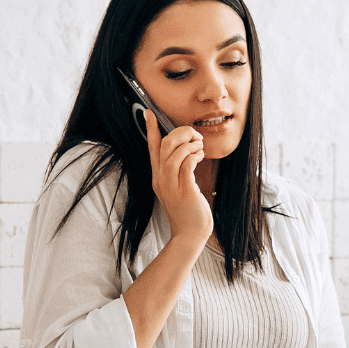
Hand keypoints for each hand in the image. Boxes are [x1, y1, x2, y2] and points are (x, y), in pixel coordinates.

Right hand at [145, 109, 210, 244]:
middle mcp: (161, 179)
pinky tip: (201, 156)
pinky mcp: (184, 191)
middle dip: (181, 133)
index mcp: (158, 177)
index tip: (148, 112)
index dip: (150, 128)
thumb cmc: (188, 212)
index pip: (152, 148)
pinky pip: (186, 164)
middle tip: (195, 136)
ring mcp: (171, 185)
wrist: (190, 236)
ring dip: (190, 144)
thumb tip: (189, 152)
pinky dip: (194, 155)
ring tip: (200, 146)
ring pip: (174, 153)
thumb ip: (179, 171)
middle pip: (165, 145)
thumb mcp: (179, 188)